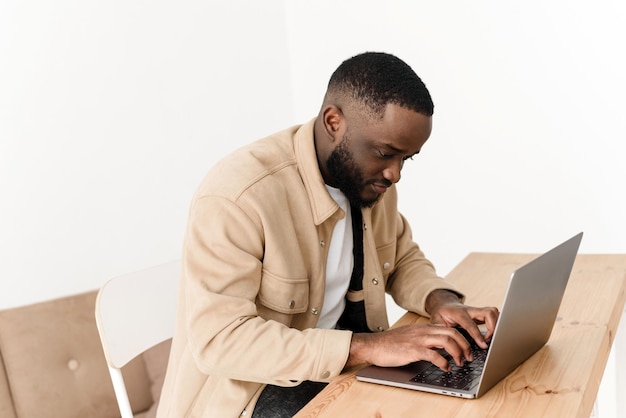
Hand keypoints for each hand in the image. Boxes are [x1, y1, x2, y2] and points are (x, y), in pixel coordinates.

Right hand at [346, 324, 472, 370]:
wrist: (374, 345)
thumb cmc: (391, 344)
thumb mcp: (411, 336)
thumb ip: (425, 338)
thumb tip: (440, 346)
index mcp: (424, 328)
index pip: (450, 328)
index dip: (463, 339)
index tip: (467, 349)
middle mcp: (424, 331)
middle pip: (453, 333)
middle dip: (465, 345)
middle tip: (469, 357)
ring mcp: (419, 340)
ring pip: (447, 341)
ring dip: (458, 353)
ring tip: (460, 362)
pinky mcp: (413, 350)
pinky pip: (434, 355)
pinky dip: (444, 362)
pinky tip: (446, 368)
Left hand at [426, 290, 498, 348]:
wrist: (444, 304)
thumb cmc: (441, 313)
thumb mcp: (436, 320)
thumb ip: (440, 329)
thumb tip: (445, 340)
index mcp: (458, 313)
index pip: (470, 323)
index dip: (478, 334)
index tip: (483, 345)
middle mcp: (470, 310)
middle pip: (488, 312)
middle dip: (493, 327)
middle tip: (488, 340)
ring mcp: (477, 311)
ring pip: (493, 312)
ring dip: (496, 325)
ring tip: (490, 338)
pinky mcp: (481, 314)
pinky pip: (493, 315)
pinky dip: (496, 324)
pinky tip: (490, 334)